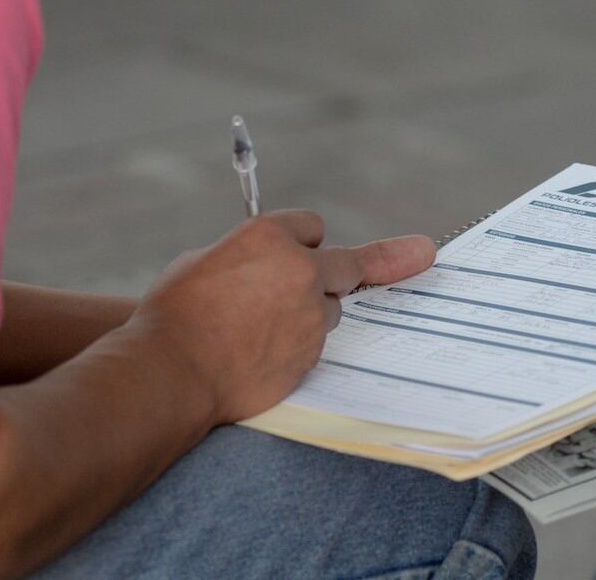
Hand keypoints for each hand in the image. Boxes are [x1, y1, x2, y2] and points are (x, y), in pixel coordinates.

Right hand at [131, 210, 435, 424]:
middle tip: (423, 253)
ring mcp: (310, 315)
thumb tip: (259, 264)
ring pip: (329, 308)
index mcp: (268, 236)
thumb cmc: (174, 314)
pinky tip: (260, 355)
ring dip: (309, 314)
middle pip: (351, 264)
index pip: (310, 226)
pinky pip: (314, 343)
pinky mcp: (311, 355)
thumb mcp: (203, 263)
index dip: (301, 239)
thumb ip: (246, 256)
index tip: (302, 246)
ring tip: (259, 331)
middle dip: (375, 261)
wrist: (172, 370)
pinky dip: (296, 346)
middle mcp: (300, 270)